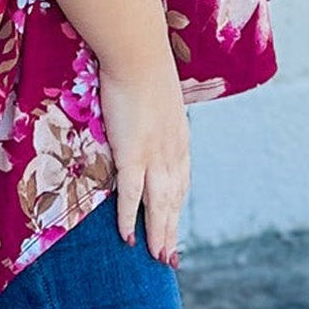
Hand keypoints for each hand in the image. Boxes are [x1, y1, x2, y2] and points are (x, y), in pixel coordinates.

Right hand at [98, 50, 189, 265]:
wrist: (137, 51)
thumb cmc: (142, 62)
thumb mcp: (156, 89)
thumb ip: (154, 107)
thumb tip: (146, 105)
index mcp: (179, 135)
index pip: (181, 178)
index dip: (178, 204)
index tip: (175, 221)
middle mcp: (172, 150)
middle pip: (173, 198)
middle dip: (171, 228)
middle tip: (169, 257)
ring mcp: (153, 154)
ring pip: (157, 204)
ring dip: (158, 232)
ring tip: (156, 257)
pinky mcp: (132, 153)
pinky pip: (131, 195)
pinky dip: (129, 218)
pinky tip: (127, 236)